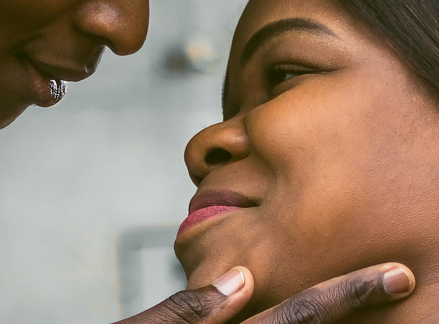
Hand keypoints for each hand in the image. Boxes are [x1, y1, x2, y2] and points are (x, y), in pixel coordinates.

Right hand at [113, 263, 414, 323]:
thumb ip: (189, 308)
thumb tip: (241, 276)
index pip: (300, 315)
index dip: (350, 294)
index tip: (394, 274)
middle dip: (363, 310)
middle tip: (402, 279)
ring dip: (344, 322)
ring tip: (375, 295)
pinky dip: (306, 323)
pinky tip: (316, 311)